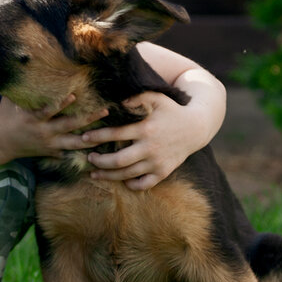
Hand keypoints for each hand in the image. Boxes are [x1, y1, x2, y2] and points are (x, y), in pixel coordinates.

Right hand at [0, 95, 106, 160]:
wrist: (0, 143)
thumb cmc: (5, 117)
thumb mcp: (8, 101)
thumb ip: (18, 86)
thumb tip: (22, 62)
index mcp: (33, 119)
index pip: (49, 111)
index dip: (61, 104)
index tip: (74, 95)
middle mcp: (44, 133)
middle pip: (69, 126)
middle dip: (88, 119)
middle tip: (105, 111)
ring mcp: (49, 144)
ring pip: (74, 143)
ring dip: (92, 139)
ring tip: (108, 133)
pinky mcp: (52, 152)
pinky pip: (71, 153)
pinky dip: (84, 152)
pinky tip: (100, 148)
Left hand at [81, 91, 199, 190]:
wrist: (196, 127)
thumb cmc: (171, 110)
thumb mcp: (157, 98)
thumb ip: (137, 97)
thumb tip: (117, 102)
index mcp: (145, 129)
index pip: (115, 134)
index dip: (97, 136)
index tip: (84, 137)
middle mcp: (150, 148)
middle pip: (118, 161)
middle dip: (99, 161)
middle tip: (89, 157)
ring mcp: (157, 162)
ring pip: (127, 175)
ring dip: (108, 175)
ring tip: (95, 173)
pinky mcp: (163, 172)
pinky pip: (144, 184)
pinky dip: (131, 184)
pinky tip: (122, 180)